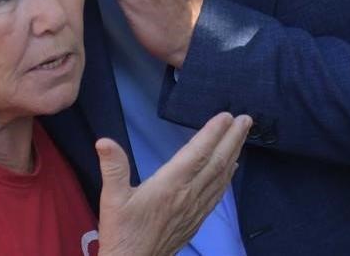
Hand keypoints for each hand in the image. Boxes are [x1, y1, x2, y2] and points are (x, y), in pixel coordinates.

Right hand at [96, 112, 250, 255]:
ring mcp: (194, 209)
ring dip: (233, 154)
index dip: (212, 134)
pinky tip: (231, 169)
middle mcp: (187, 196)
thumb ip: (113, 168)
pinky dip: (227, 178)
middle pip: (215, 163)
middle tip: (246, 119)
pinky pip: (217, 194)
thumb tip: (104, 141)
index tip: (225, 116)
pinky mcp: (196, 220)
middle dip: (231, 139)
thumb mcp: (111, 199)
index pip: (196, 154)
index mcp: (169, 186)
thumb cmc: (122, 232)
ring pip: (220, 178)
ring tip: (243, 136)